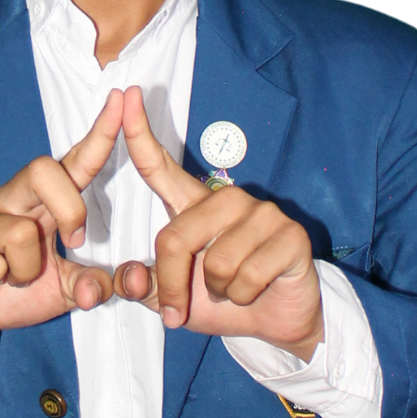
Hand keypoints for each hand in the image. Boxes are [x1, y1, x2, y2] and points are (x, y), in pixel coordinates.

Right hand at [0, 89, 123, 357]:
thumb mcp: (62, 290)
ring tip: (14, 278)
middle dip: (69, 208)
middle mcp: (10, 201)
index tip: (121, 99)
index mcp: (41, 204)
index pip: (74, 162)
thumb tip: (117, 283)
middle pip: (43, 170)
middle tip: (73, 241)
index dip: (99, 133)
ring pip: (19, 232)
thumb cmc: (11, 290)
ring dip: (26, 269)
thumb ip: (92, 284)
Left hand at [112, 87, 323, 360]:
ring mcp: (261, 213)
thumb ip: (146, 287)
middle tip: (181, 310)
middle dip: (173, 285)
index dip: (139, 134)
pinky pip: (248, 274)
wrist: (276, 321)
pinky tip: (257, 289)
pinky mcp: (290, 233)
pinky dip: (243, 296)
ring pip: (215, 261)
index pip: (160, 167)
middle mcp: (226, 199)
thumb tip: (130, 277)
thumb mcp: (174, 299)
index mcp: (193, 206)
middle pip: (175, 237)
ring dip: (218, 291)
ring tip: (232, 288)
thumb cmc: (221, 300)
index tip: (126, 95)